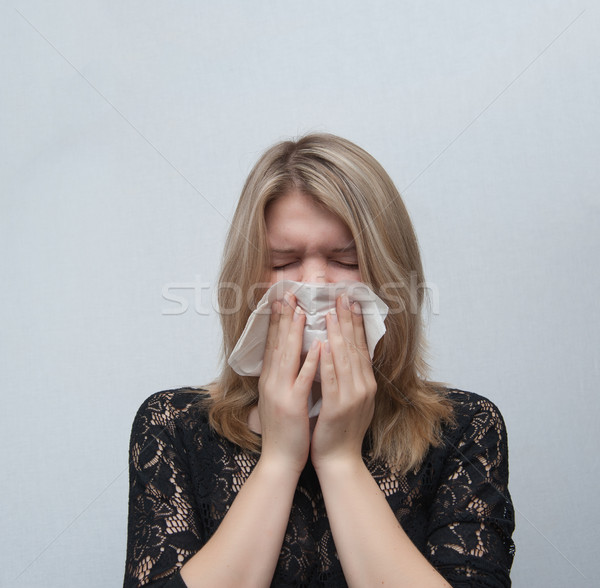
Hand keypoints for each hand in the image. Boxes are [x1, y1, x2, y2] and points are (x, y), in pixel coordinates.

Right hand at [258, 292, 320, 473]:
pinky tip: (318, 346)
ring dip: (293, 332)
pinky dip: (310, 361)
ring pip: (287, 357)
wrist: (280, 460)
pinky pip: (303, 380)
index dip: (276, 321)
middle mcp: (271, 382)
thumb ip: (282, 377)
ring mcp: (280, 393)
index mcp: (270, 380)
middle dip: (282, 317)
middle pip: (277, 344)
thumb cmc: (285, 430)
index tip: (281, 300)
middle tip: (287, 294)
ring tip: (301, 311)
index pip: (272, 344)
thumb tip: (288, 357)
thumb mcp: (279, 398)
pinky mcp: (293, 406)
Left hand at [311, 294, 376, 469]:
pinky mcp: (339, 408)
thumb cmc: (339, 428)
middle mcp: (363, 387)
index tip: (350, 302)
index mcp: (365, 383)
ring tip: (331, 313)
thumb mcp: (351, 398)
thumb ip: (350, 375)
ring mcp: (353, 397)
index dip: (355, 323)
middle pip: (354, 348)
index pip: (360, 347)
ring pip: (344, 360)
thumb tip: (343, 350)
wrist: (339, 460)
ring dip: (337, 335)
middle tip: (343, 297)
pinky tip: (322, 346)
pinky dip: (327, 362)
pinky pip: (332, 380)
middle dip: (348, 321)